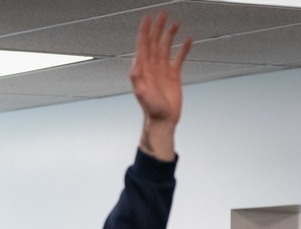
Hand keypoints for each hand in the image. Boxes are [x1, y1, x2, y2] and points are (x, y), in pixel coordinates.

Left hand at [129, 12, 191, 159]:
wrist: (163, 120)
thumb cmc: (151, 110)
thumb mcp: (142, 94)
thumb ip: (137, 79)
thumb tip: (134, 65)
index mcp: (143, 69)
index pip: (143, 46)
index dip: (144, 32)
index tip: (147, 19)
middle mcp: (152, 67)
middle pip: (155, 43)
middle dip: (158, 28)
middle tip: (162, 15)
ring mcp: (162, 70)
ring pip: (166, 48)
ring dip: (169, 35)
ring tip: (174, 23)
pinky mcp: (173, 75)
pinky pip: (178, 58)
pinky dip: (183, 49)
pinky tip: (187, 40)